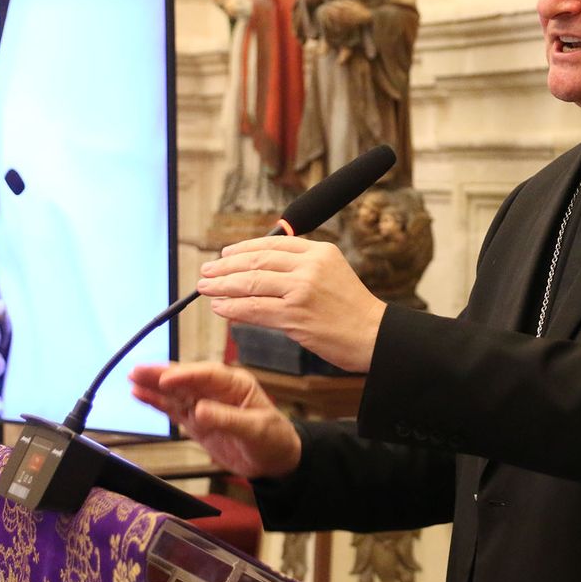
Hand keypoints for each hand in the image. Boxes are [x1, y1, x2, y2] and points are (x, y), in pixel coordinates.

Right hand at [129, 362, 300, 478]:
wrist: (275, 461)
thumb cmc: (273, 440)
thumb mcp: (256, 430)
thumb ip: (228, 419)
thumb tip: (200, 411)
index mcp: (235, 384)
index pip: (207, 374)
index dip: (186, 375)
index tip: (166, 379)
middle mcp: (217, 390)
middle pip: (186, 379)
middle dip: (162, 374)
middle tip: (138, 370)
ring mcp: (204, 405)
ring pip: (175, 393)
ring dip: (154, 386)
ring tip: (132, 378)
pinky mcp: (196, 421)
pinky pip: (174, 409)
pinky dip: (157, 403)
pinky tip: (140, 395)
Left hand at [197, 236, 384, 372]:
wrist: (374, 337)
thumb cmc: (352, 311)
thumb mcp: (332, 274)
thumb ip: (300, 267)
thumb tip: (259, 270)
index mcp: (320, 251)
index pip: (272, 244)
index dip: (243, 249)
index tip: (225, 254)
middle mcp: (310, 266)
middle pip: (257, 261)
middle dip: (226, 266)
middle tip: (206, 271)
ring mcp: (302, 290)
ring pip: (251, 283)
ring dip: (223, 286)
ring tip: (206, 288)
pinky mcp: (295, 315)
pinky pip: (254, 308)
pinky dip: (233, 307)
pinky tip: (220, 307)